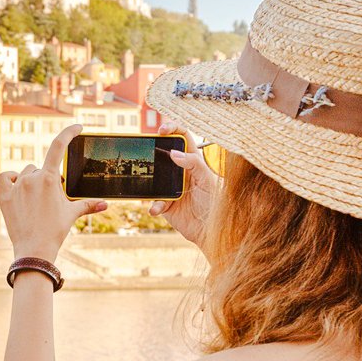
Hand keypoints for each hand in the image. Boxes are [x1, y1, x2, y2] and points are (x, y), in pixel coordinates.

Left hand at [0, 124, 106, 260]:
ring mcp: (16, 186)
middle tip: (50, 199)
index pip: (59, 146)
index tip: (77, 127)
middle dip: (47, 179)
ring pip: (25, 173)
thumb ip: (88, 204)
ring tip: (35, 201)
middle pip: (40, 168)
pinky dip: (11, 179)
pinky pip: (5, 177)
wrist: (34, 249)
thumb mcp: (72, 214)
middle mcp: (31, 178)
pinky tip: (17, 187)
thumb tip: (106, 204)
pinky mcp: (4, 196)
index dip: (68, 132)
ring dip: (31, 181)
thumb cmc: (55, 231)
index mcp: (49, 179)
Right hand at [148, 127, 221, 249]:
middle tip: (146, 147)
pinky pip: (153, 201)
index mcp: (193, 161)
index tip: (162, 130)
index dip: (172, 129)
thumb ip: (194, 164)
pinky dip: (154, 205)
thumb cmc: (215, 204)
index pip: (182, 138)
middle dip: (153, 149)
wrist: (211, 231)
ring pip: (153, 176)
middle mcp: (180, 172)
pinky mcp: (165, 204)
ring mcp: (170, 187)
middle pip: (162, 153)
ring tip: (152, 185)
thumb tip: (174, 154)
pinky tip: (158, 209)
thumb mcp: (207, 180)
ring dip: (149, 180)